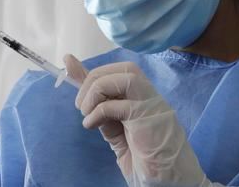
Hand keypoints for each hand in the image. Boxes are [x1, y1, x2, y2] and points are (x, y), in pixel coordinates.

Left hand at [64, 55, 215, 186]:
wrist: (170, 185)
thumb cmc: (147, 165)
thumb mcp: (118, 134)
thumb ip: (104, 114)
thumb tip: (84, 100)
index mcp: (146, 100)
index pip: (120, 73)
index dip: (93, 69)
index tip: (68, 63)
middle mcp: (152, 98)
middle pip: (124, 68)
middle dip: (94, 78)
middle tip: (81, 105)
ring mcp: (153, 106)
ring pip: (124, 76)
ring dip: (97, 89)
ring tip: (86, 112)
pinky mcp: (147, 118)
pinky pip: (118, 104)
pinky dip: (98, 111)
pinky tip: (91, 125)